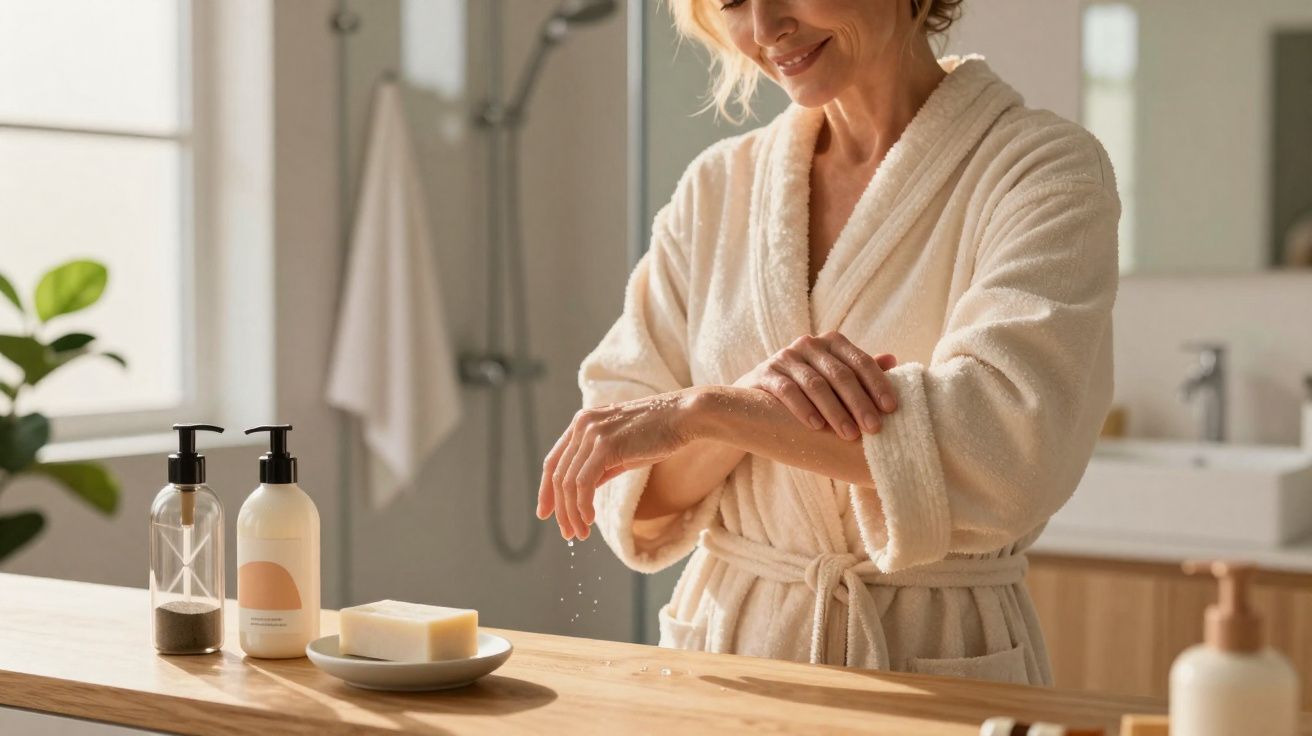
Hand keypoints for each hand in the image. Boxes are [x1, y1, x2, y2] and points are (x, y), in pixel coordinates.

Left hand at [537, 388, 701, 540]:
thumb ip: (599, 466)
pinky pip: (584, 483)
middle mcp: (582, 425)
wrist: (684, 417)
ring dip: (571, 513)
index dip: (547, 490)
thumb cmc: (658, 433)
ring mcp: (592, 433)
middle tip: (568, 533)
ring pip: (569, 482)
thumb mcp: (621, 449)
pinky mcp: (606, 446)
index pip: (554, 461)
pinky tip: (589, 520)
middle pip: (558, 475)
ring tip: (580, 533)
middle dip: (560, 508)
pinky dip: (582, 506)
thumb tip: (582, 491)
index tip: (546, 513)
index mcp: (582, 423)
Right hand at [736, 331, 897, 439]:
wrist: (756, 400)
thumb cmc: (806, 390)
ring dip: (835, 411)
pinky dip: (803, 409)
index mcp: (832, 342)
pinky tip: (816, 426)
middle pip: (840, 374)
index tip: (891, 409)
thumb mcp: (833, 379)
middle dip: (859, 402)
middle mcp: (809, 344)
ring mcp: (786, 357)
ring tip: (849, 434)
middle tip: (874, 428)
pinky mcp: (766, 373)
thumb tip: (893, 360)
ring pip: (816, 384)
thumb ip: (859, 371)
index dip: (878, 384)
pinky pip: (787, 390)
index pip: (860, 361)